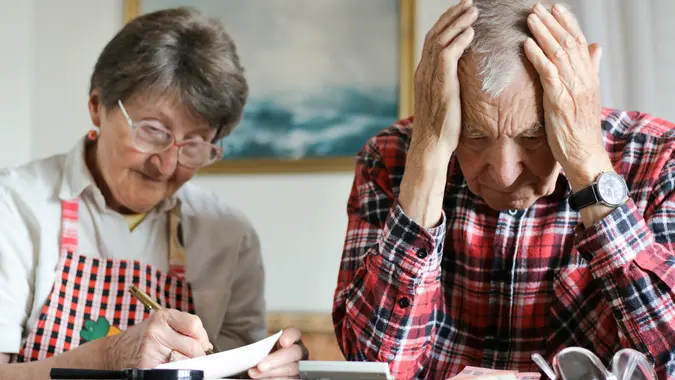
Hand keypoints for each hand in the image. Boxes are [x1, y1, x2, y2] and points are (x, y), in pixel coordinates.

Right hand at [106, 309, 211, 368]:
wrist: (114, 351)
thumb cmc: (142, 338)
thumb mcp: (161, 324)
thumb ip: (184, 329)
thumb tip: (206, 345)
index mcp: (162, 316)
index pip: (195, 324)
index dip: (202, 337)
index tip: (202, 344)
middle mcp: (155, 330)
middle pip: (193, 346)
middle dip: (198, 354)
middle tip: (194, 357)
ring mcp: (150, 349)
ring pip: (185, 361)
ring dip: (187, 364)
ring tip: (178, 361)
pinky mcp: (147, 366)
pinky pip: (173, 371)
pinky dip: (176, 371)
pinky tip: (170, 367)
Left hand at [248, 327, 307, 378]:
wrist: (268, 367)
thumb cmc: (266, 355)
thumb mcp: (265, 348)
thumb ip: (262, 348)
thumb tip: (252, 354)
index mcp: (292, 339)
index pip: (294, 333)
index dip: (290, 336)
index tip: (283, 342)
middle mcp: (299, 352)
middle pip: (294, 353)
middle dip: (276, 359)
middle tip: (260, 366)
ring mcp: (300, 366)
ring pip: (291, 369)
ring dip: (272, 373)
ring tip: (255, 374)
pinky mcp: (296, 377)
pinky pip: (288, 379)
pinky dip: (273, 379)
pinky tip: (262, 379)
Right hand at [411, 0, 477, 157]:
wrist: (432, 145)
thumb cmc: (441, 130)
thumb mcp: (445, 102)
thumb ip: (450, 85)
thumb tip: (463, 80)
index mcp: (424, 74)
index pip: (432, 41)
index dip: (446, 25)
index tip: (460, 13)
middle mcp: (423, 72)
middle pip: (435, 34)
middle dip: (451, 16)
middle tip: (467, 2)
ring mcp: (429, 77)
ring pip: (440, 40)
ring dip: (457, 23)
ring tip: (472, 10)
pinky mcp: (440, 84)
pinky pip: (447, 54)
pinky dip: (459, 40)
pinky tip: (471, 32)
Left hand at [524, 3, 610, 186]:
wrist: (584, 155)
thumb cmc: (580, 129)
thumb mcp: (587, 96)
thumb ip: (590, 71)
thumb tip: (595, 48)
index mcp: (589, 77)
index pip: (579, 42)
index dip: (567, 23)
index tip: (555, 8)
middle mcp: (584, 79)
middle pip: (568, 42)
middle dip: (552, 23)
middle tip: (537, 7)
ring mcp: (573, 89)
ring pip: (559, 54)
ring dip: (543, 34)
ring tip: (530, 18)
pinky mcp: (560, 101)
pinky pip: (549, 73)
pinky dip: (538, 56)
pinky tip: (527, 45)